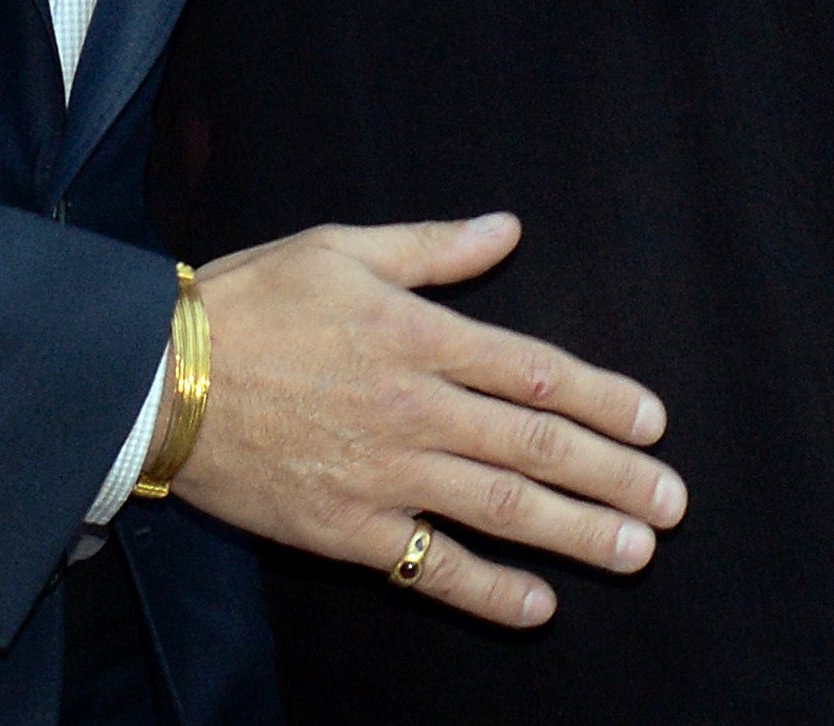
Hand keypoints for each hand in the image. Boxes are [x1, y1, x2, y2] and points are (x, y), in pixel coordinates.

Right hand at [169, 213, 685, 627]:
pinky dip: (488, 589)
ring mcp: (385, 476)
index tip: (654, 421)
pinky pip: (432, 568)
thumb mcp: (344, 248)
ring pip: (501, 509)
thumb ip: (434, 247)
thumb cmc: (253, 300)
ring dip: (576, 532)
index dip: (602, 396)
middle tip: (673, 502)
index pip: (534, 370)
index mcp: (418, 334)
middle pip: (535, 446)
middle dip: (613, 474)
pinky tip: (537, 603)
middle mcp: (415, 408)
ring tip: (635, 550)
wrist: (160, 378)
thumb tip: (507, 229)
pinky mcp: (349, 531)